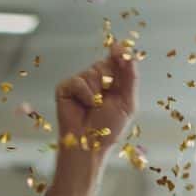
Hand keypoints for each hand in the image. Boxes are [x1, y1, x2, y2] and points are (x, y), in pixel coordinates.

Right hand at [54, 42, 138, 159]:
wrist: (89, 146)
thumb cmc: (108, 129)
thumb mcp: (127, 102)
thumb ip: (130, 76)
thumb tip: (126, 50)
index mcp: (112, 82)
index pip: (117, 60)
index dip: (119, 54)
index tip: (119, 50)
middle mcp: (95, 80)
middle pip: (104, 64)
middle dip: (109, 81)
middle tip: (106, 100)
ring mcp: (79, 83)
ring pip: (91, 72)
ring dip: (97, 92)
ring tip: (94, 107)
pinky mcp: (65, 88)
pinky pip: (77, 81)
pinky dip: (84, 95)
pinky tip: (84, 106)